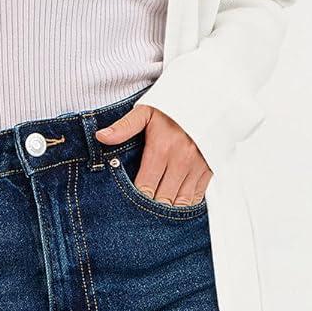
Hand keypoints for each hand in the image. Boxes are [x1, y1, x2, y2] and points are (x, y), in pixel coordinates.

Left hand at [93, 103, 210, 205]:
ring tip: (156, 213)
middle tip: (140, 212)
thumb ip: (123, 127)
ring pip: (181, 202)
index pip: (145, 188)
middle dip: (150, 208)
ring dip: (168, 209)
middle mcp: (181, 161)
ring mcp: (197, 166)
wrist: (207, 97)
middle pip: (163, 199)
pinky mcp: (209, 169)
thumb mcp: (145, 111)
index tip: (128, 203)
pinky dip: (186, 204)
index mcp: (162, 149)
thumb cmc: (172, 106)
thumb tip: (101, 137)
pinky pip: (198, 196)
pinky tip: (175, 205)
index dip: (136, 199)